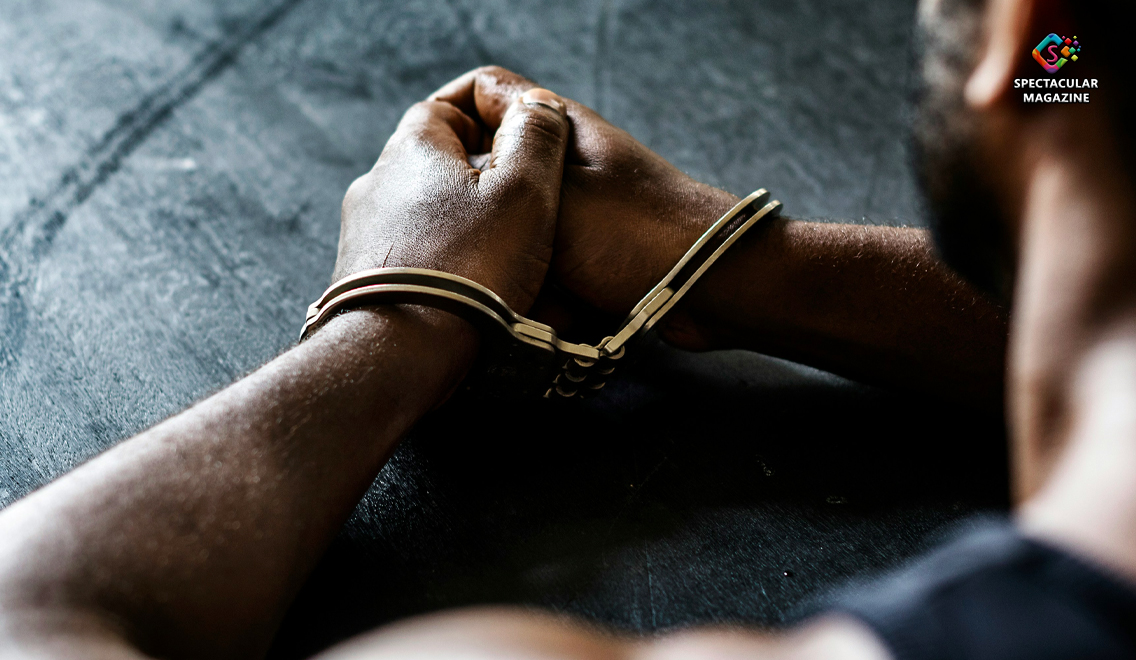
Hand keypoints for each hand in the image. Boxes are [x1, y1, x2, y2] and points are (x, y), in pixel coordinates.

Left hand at [333, 86, 570, 316]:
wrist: (398, 354)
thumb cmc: (468, 269)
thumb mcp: (524, 190)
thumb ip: (537, 137)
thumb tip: (537, 103)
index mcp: (411, 150)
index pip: (444, 106)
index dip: (487, 114)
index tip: (522, 142)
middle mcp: (376, 185)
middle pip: (434, 162)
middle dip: (479, 176)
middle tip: (524, 202)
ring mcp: (363, 235)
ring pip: (423, 212)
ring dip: (461, 222)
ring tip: (503, 251)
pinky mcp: (361, 280)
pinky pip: (411, 254)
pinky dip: (442, 259)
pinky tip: (469, 285)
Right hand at [431, 66, 738, 346]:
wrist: (708, 287)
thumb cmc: (632, 233)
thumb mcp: (550, 195)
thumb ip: (500, 172)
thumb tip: (451, 166)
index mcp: (556, 125)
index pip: (482, 92)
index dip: (445, 116)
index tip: (417, 161)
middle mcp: (565, 159)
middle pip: (493, 168)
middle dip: (475, 205)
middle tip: (455, 236)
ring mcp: (579, 206)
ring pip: (513, 225)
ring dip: (508, 254)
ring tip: (501, 277)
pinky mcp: (590, 250)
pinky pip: (541, 263)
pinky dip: (536, 282)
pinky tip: (535, 304)